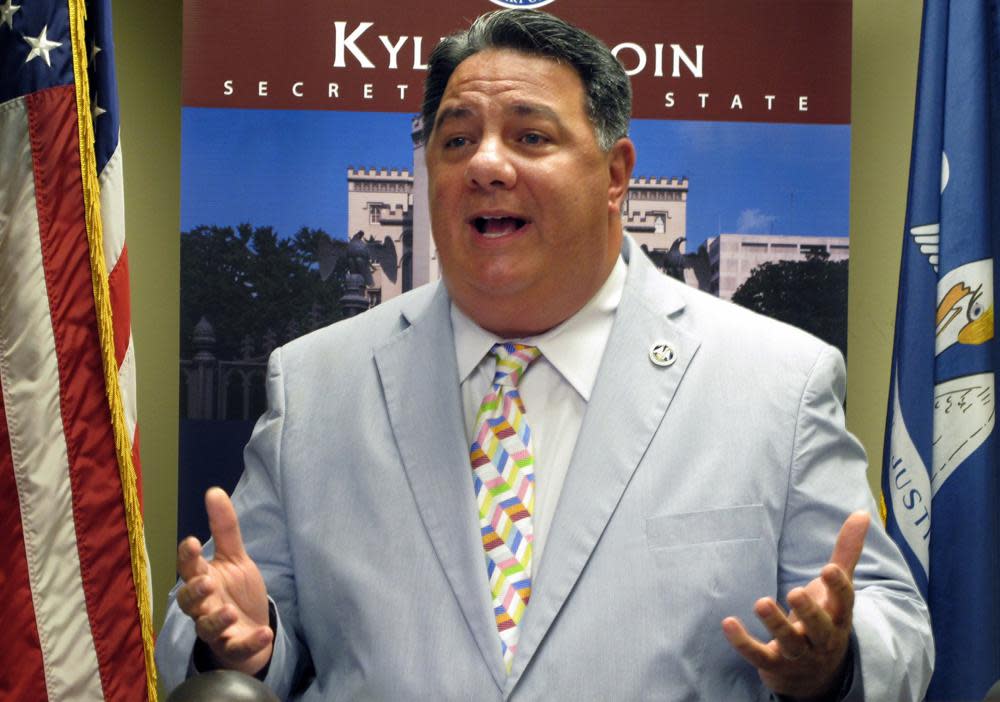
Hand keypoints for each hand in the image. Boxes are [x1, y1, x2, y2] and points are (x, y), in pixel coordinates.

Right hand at [175, 487, 273, 675]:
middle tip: (207, 580)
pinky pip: (239, 647)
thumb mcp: (235, 557)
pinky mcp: (234, 647)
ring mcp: (217, 629)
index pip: (190, 567)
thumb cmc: (236, 591)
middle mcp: (204, 605)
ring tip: (230, 612)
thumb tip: (213, 491)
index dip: (188, 556)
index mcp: (203, 579)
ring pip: (207, 627)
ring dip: (217, 620)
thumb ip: (224, 528)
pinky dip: (250, 642)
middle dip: (196, 592)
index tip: (192, 541)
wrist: (251, 627)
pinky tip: (264, 634)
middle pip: (190, 601)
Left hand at [721, 511, 869, 699]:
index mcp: (838, 616)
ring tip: (761, 602)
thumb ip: (846, 553)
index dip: (838, 587)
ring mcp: (799, 654)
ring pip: (790, 642)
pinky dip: (743, 642)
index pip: (844, 603)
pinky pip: (758, 654)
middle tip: (795, 592)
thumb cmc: (826, 619)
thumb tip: (862, 513)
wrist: (818, 676)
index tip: (829, 568)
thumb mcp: (837, 589)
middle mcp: (822, 638)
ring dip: (775, 624)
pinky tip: (728, 623)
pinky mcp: (774, 664)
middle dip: (809, 612)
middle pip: (820, 627)